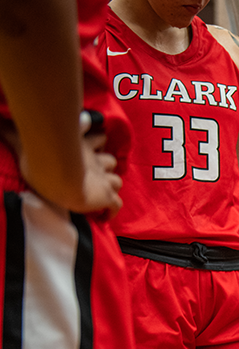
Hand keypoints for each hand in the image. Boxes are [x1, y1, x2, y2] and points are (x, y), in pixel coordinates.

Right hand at [7, 114, 122, 215]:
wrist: (57, 177)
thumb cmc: (40, 158)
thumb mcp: (25, 141)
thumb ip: (12, 132)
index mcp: (81, 146)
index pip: (98, 139)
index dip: (98, 142)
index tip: (95, 145)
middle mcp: (95, 162)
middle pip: (111, 161)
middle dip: (106, 166)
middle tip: (96, 174)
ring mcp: (103, 180)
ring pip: (117, 182)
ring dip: (111, 186)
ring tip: (100, 193)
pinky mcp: (106, 197)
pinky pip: (116, 205)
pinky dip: (113, 211)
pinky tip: (104, 216)